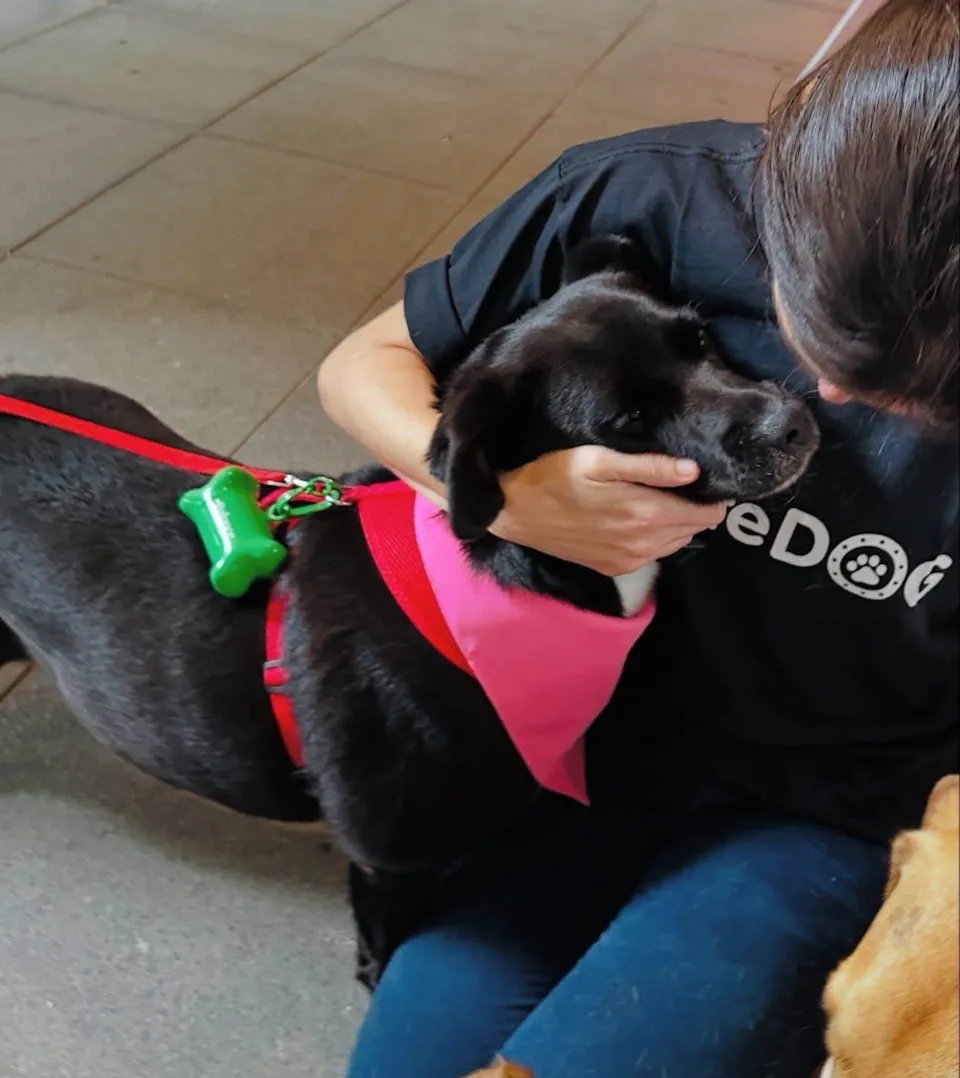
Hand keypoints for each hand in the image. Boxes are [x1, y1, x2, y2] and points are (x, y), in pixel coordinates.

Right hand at [491, 446, 727, 575]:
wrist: (515, 512)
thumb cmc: (554, 477)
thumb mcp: (598, 460)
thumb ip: (649, 466)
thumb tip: (693, 471)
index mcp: (644, 513)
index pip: (705, 514)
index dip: (714, 497)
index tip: (708, 480)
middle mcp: (643, 543)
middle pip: (694, 529)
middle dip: (698, 508)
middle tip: (685, 485)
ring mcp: (629, 559)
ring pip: (677, 543)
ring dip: (679, 524)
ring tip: (665, 499)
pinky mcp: (615, 567)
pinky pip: (654, 554)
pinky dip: (658, 538)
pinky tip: (641, 518)